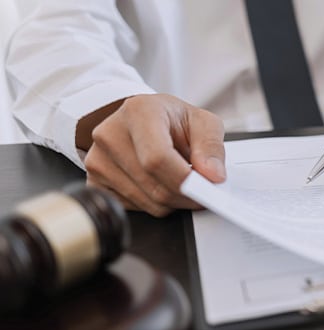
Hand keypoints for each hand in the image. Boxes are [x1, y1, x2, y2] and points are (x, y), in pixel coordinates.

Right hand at [81, 94, 225, 216]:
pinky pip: (133, 208)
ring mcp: (98, 159)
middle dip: (185, 195)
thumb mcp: (202, 122)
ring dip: (172, 201)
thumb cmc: (171, 120)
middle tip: (201, 190)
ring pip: (146, 201)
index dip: (185, 181)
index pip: (157, 158)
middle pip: (153, 185)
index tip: (205, 189)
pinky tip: (158, 184)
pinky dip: (154, 204)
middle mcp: (111, 133)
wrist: (142, 119)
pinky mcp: (94, 181)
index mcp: (138, 112)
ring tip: (178, 180)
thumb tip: (212, 175)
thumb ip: (211, 146)